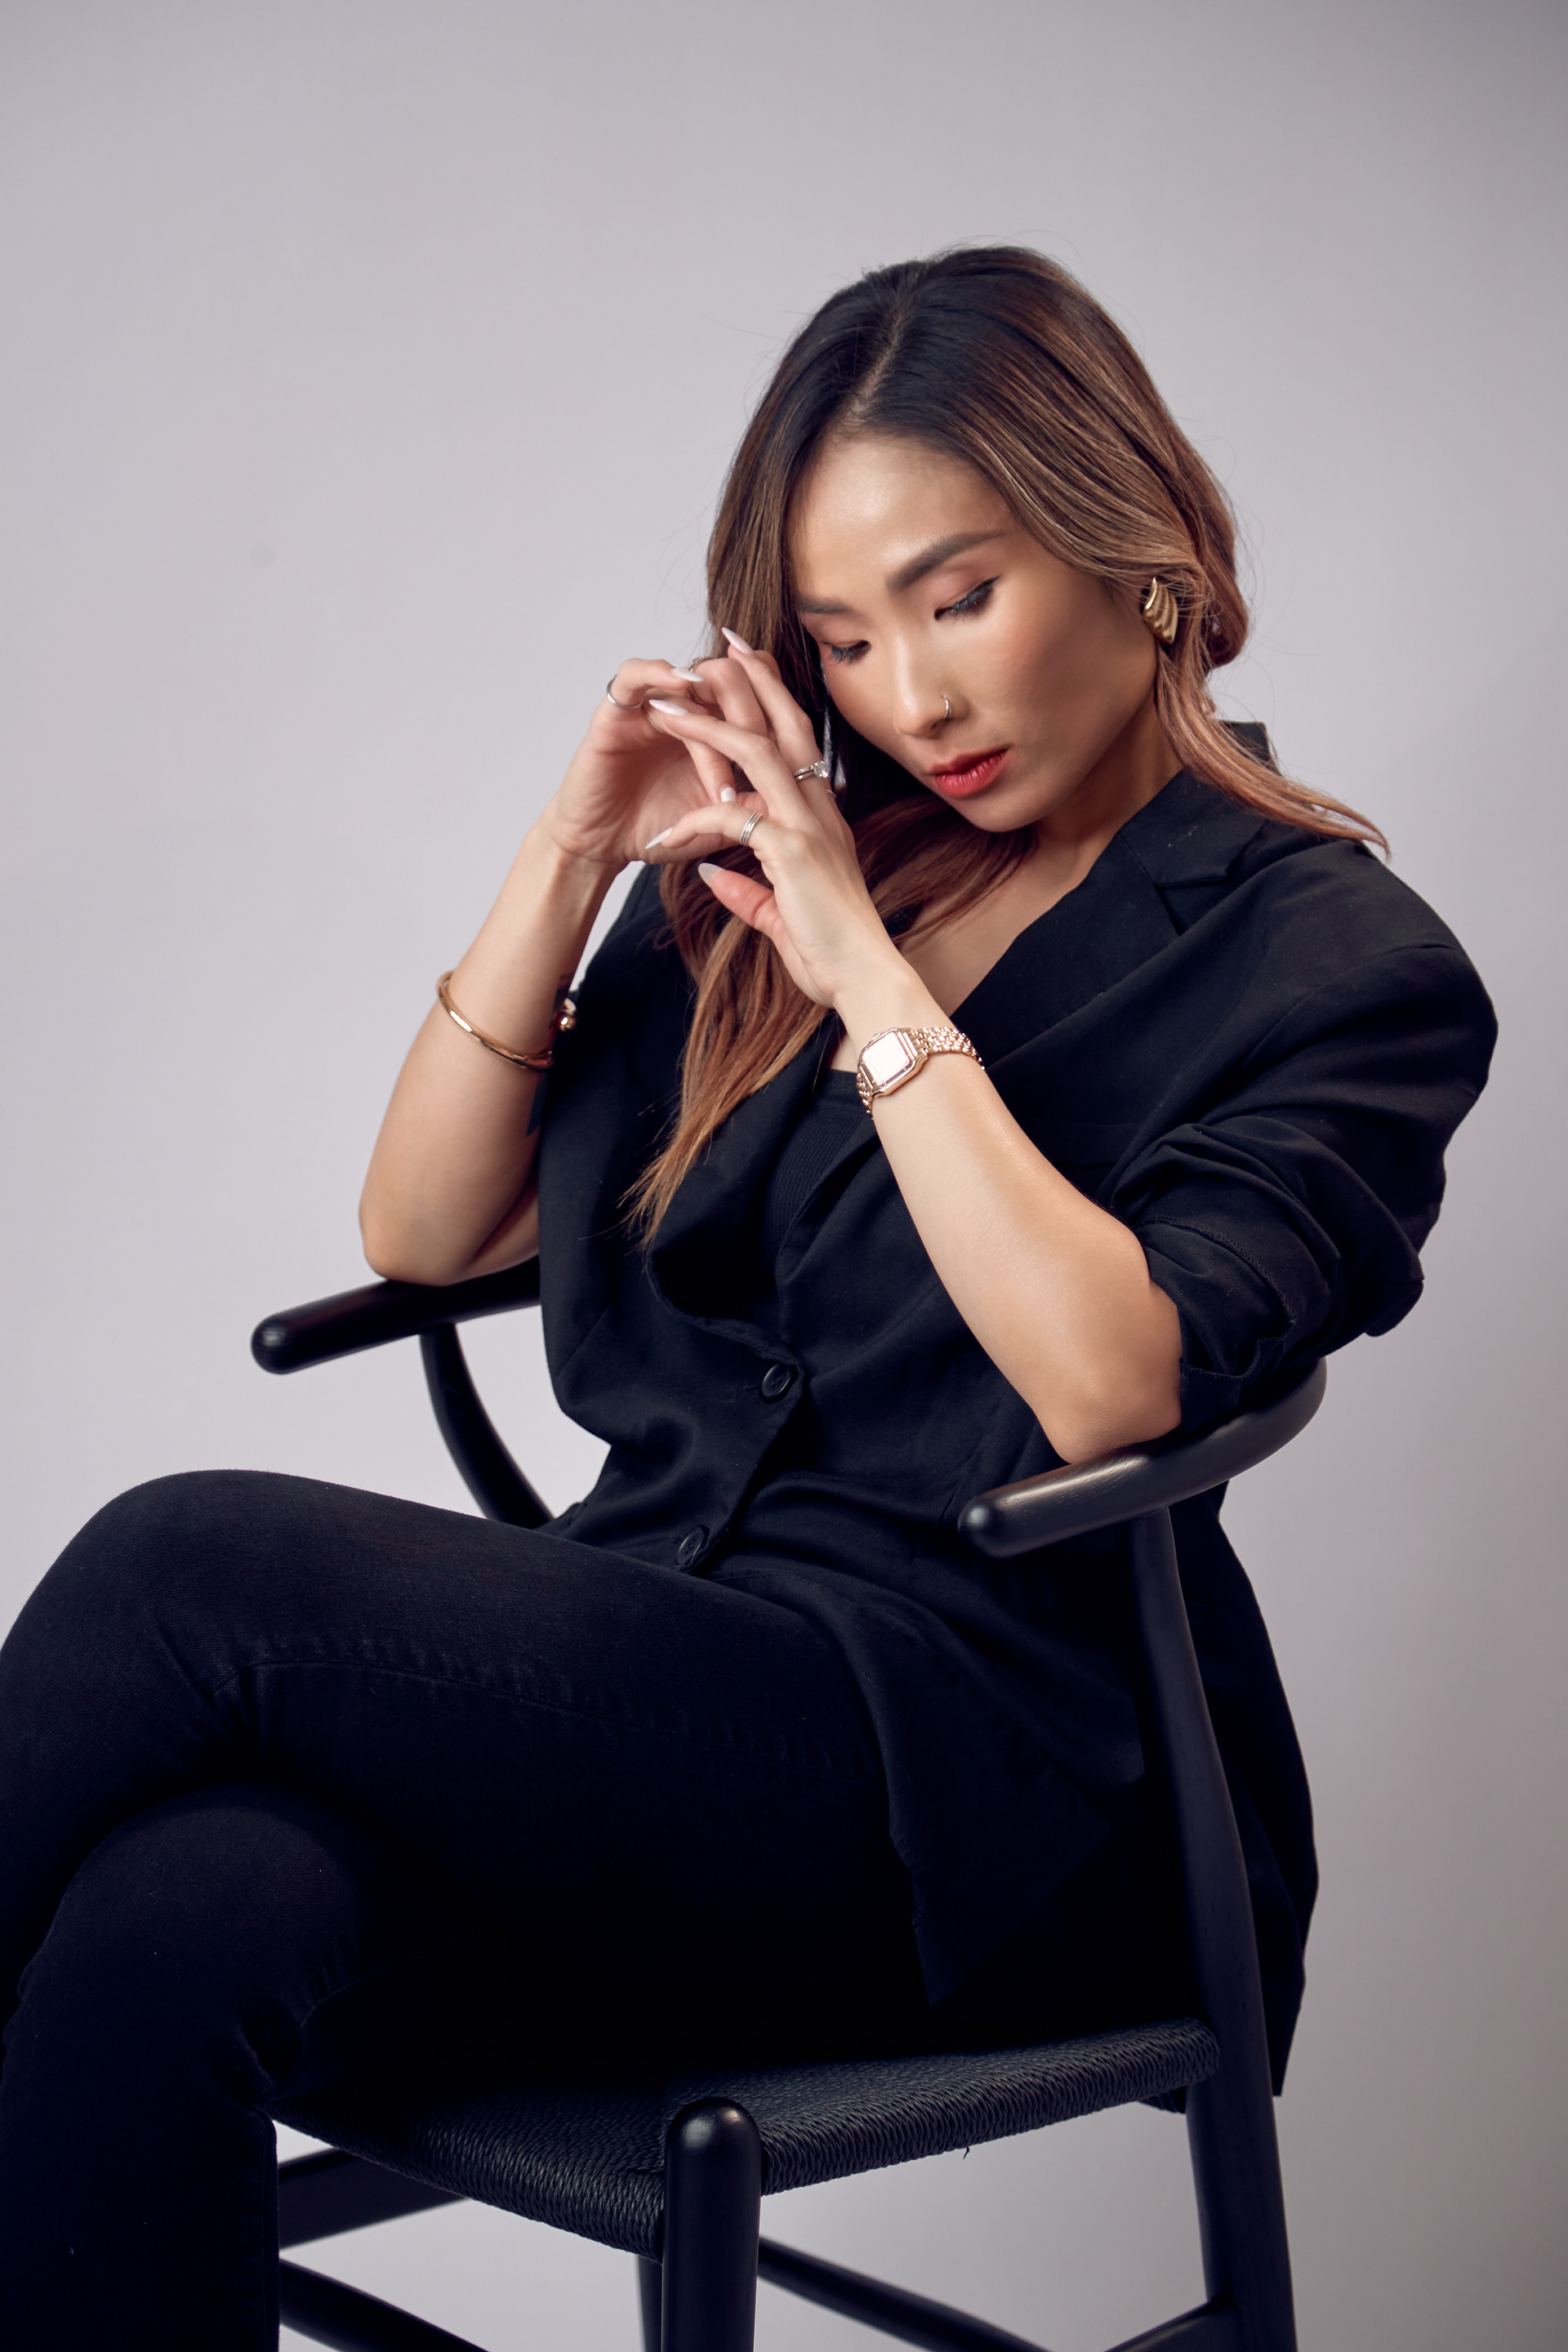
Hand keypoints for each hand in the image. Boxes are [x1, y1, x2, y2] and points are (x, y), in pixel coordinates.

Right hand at [540, 650, 780, 872]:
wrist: (603, 847)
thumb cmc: (658, 828)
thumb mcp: (720, 820)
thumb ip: (756, 802)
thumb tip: (800, 793)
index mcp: (716, 724)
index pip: (757, 685)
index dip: (779, 705)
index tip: (793, 763)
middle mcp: (687, 706)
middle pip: (734, 677)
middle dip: (753, 726)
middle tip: (757, 779)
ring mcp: (651, 704)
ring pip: (696, 682)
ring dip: (716, 734)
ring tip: (722, 786)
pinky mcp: (614, 712)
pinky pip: (634, 675)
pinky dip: (658, 675)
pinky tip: (681, 694)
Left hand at [639, 642, 906, 1013]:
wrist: (863, 980)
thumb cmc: (832, 953)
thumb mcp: (780, 915)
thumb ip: (746, 890)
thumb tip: (712, 874)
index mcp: (823, 819)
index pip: (799, 743)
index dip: (776, 701)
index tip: (749, 669)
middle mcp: (821, 811)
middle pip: (786, 725)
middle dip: (753, 680)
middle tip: (722, 645)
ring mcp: (809, 827)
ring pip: (757, 753)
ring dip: (708, 726)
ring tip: (667, 705)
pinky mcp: (793, 853)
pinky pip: (732, 819)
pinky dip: (696, 823)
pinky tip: (665, 835)